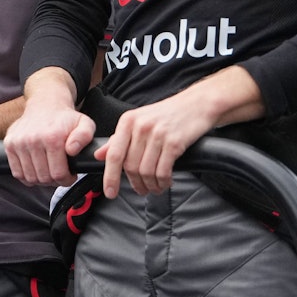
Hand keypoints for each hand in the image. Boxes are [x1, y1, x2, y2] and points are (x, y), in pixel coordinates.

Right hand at [4, 101, 95, 187]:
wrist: (45, 105)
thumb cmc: (65, 119)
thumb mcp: (84, 123)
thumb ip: (84, 136)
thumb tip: (72, 150)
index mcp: (52, 137)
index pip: (58, 174)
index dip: (66, 180)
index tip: (70, 175)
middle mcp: (33, 140)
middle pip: (43, 178)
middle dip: (54, 181)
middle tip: (59, 173)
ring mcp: (19, 142)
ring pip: (30, 178)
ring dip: (40, 180)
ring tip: (48, 171)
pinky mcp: (9, 144)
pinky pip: (17, 173)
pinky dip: (26, 176)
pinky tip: (36, 169)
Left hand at [93, 92, 212, 198]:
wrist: (197, 104)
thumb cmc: (167, 114)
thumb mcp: (139, 121)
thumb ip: (118, 139)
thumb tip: (99, 155)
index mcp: (128, 121)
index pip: (114, 154)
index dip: (110, 177)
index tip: (110, 192)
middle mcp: (140, 126)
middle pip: (131, 167)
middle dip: (136, 184)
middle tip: (141, 190)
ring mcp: (157, 134)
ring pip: (146, 171)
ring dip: (150, 186)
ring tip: (155, 188)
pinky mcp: (174, 142)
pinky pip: (163, 171)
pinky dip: (163, 182)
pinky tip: (166, 182)